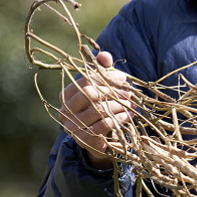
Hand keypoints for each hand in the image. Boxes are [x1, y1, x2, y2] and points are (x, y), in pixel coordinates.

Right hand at [59, 51, 132, 167]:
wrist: (99, 138)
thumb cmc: (100, 106)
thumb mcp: (101, 87)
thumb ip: (102, 70)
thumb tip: (104, 56)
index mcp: (66, 95)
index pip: (85, 81)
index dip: (106, 77)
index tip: (123, 77)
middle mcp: (65, 111)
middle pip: (89, 94)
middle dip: (113, 91)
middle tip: (129, 92)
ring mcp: (72, 127)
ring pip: (98, 110)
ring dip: (119, 106)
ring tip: (131, 104)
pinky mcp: (83, 140)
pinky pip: (103, 126)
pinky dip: (119, 119)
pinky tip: (128, 116)